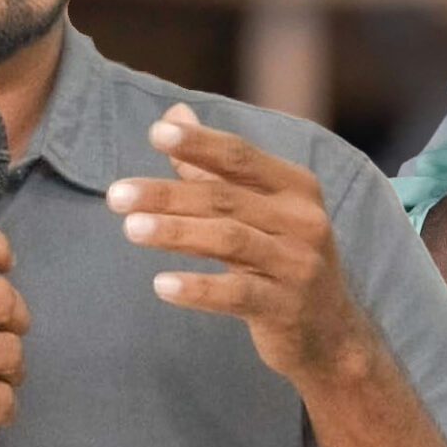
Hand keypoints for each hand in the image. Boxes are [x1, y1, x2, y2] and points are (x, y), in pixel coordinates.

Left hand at [107, 104, 377, 389]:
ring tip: (130, 229)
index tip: (156, 134)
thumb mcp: (261, 209)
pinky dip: (198, 288)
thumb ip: (215, 166)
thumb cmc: (283, 258)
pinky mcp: (286, 307)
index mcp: (296, 187)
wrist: (330, 332)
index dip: (201, 143)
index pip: (242, 156)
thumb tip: (174, 114)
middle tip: (117, 194)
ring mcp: (297, 264)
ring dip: (177, 232)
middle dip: (168, 194)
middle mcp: (302, 220)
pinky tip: (161, 285)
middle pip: (226, 198)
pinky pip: (237, 294)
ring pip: (230, 240)